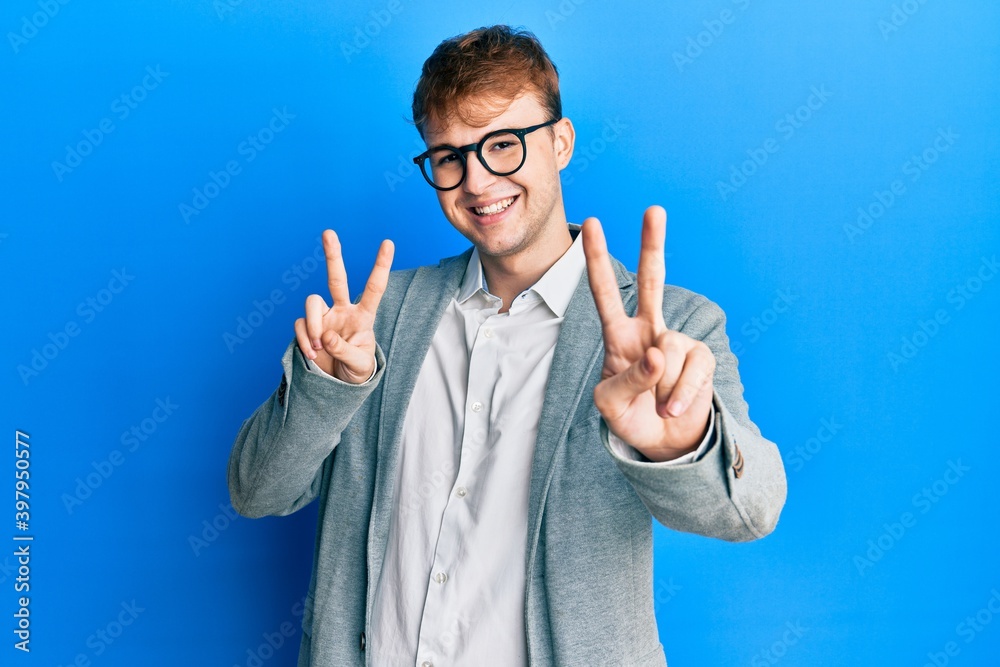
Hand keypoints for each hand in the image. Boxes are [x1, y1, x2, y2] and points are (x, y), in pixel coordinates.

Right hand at [293, 230, 393, 383]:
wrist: (339, 385)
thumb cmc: (357, 371)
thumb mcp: (360, 365)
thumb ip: (346, 351)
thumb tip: (326, 336)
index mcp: (363, 316)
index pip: (374, 288)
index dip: (380, 265)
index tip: (388, 242)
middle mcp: (342, 311)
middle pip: (336, 278)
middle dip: (332, 255)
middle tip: (328, 232)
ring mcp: (323, 318)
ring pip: (311, 302)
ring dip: (312, 324)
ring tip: (318, 348)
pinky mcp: (307, 328)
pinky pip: (299, 325)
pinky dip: (304, 340)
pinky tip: (312, 355)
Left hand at [582, 206, 714, 461]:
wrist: (664, 443)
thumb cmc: (630, 418)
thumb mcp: (611, 404)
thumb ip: (627, 379)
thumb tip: (657, 354)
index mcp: (619, 336)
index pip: (605, 293)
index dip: (596, 260)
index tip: (592, 224)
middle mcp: (648, 331)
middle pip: (652, 281)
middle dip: (653, 244)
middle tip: (654, 209)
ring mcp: (676, 343)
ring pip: (668, 350)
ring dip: (661, 388)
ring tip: (657, 406)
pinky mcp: (701, 359)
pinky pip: (691, 371)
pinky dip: (681, 396)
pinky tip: (673, 408)